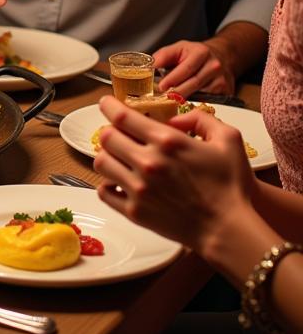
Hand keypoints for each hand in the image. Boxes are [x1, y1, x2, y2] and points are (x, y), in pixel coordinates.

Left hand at [93, 94, 255, 252]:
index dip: (109, 106)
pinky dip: (107, 184)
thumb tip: (175, 119)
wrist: (228, 229)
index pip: (122, 116)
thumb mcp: (228, 140)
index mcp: (167, 142)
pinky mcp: (134, 211)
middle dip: (109, 130)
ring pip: (101, 162)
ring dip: (107, 155)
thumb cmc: (231, 186)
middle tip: (118, 132)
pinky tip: (118, 182)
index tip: (107, 103)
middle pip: (107, 137)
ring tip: (119, 157)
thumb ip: (201, 119)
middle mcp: (148, 163)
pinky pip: (104, 192)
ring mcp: (138, 189)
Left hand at [152, 38, 234, 96]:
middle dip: (177, 92)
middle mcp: (214, 66)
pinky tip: (187, 103)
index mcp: (201, 52)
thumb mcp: (178, 48)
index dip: (172, 79)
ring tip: (173, 101)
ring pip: (202, 94)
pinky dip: (197, 103)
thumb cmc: (194, 54)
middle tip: (164, 98)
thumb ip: (163, 56)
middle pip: (194, 83)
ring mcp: (222, 79)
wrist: (220, 57)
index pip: (185, 68)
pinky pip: (210, 100)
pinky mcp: (226, 91)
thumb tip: (150, 67)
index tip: (161, 87)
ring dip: (186, 99)